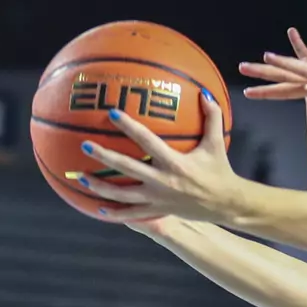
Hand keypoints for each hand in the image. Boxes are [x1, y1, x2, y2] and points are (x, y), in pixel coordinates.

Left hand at [76, 93, 249, 224]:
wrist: (226, 204)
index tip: (112, 113)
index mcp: (175, 163)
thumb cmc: (220, 170)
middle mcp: (163, 181)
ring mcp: (158, 199)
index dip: (129, 126)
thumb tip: (204, 91)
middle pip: (127, 168)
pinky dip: (115, 214)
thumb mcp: (216, 144)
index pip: (147, 141)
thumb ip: (212, 117)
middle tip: (85, 146)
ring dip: (100, 187)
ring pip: (123, 195)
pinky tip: (98, 209)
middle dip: (104, 157)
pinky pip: (133, 214)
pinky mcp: (158, 211)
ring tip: (81, 177)